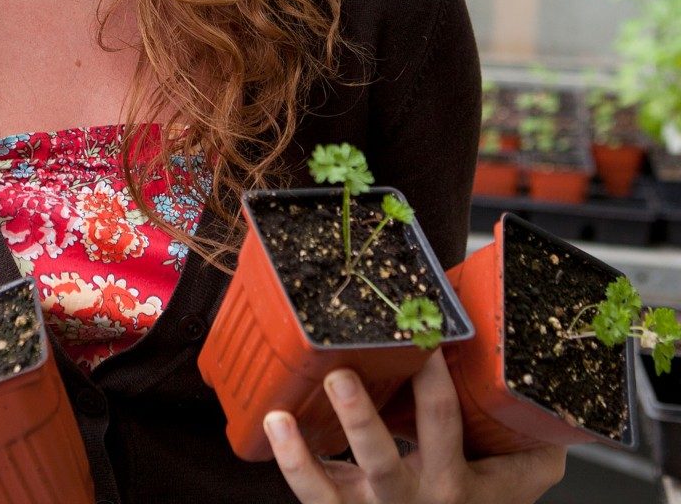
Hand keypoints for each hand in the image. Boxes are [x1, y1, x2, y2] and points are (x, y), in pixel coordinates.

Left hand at [262, 350, 565, 503]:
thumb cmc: (473, 500)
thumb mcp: (508, 482)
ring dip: (302, 456)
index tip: (414, 336)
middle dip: (359, 419)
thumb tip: (551, 401)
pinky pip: (310, 494)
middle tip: (339, 377)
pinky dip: (289, 462)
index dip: (431, 380)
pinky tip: (273, 424)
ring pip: (332, 490)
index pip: (443, 422)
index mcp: (455, 482)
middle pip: (382, 460)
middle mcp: (409, 497)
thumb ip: (526, 448)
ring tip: (282, 415)